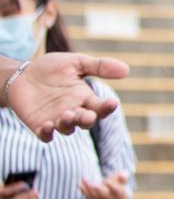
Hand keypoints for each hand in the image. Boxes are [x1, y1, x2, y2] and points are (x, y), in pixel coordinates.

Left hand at [6, 54, 127, 140]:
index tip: (113, 102)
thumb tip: (126, 70)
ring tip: (67, 115)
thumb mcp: (76, 62)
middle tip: (88, 115)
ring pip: (68, 129)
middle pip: (86, 122)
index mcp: (85, 97)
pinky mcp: (39, 125)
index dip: (108, 107)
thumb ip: (99, 66)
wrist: (21, 75)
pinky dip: (48, 134)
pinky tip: (47, 125)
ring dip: (69, 124)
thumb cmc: (51, 68)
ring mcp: (56, 119)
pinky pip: (46, 136)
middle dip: (88, 120)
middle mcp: (74, 110)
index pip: (101, 107)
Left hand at [80, 171, 130, 198]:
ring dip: (88, 189)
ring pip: (94, 196)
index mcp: (118, 193)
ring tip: (84, 179)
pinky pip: (88, 197)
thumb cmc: (118, 186)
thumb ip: (123, 176)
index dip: (112, 186)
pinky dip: (83, 191)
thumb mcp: (122, 181)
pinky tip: (79, 184)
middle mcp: (109, 198)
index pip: (116, 190)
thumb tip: (124, 175)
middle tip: (93, 185)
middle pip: (104, 195)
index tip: (107, 181)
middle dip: (99, 190)